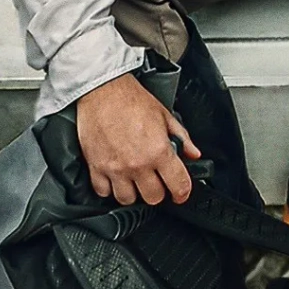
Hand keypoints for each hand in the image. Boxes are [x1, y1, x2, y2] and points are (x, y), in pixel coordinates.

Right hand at [76, 73, 199, 205]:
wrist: (102, 89)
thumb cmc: (131, 98)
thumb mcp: (164, 115)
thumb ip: (182, 137)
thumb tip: (193, 153)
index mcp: (158, 151)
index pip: (178, 185)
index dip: (182, 192)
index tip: (180, 193)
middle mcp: (137, 163)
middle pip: (153, 197)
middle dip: (158, 191)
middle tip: (156, 181)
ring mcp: (115, 168)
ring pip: (128, 199)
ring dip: (133, 192)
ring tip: (134, 180)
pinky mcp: (96, 166)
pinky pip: (103, 192)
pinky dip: (109, 188)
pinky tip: (114, 177)